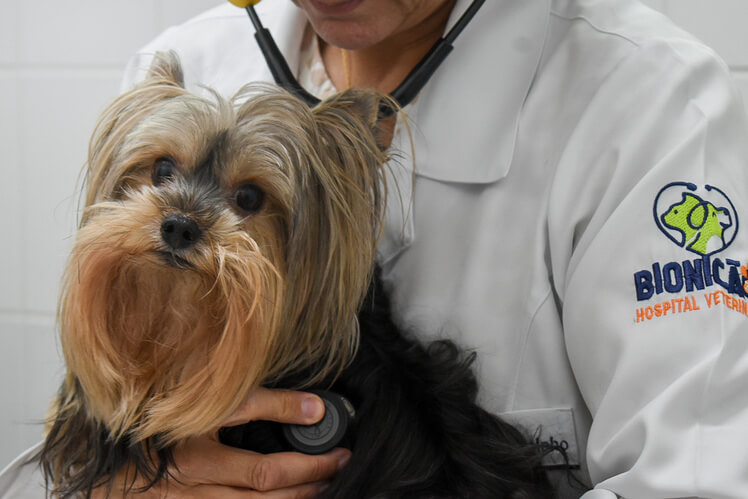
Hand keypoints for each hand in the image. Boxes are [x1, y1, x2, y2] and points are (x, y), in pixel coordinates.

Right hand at [96, 387, 350, 497]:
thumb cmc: (156, 414)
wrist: (102, 452)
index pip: (266, 472)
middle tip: (338, 471)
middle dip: (308, 486)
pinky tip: (284, 497)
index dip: (308, 466)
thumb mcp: (205, 401)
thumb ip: (261, 401)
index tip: (338, 453)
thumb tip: (314, 406)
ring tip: (321, 487)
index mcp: (195, 457)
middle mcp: (191, 489)